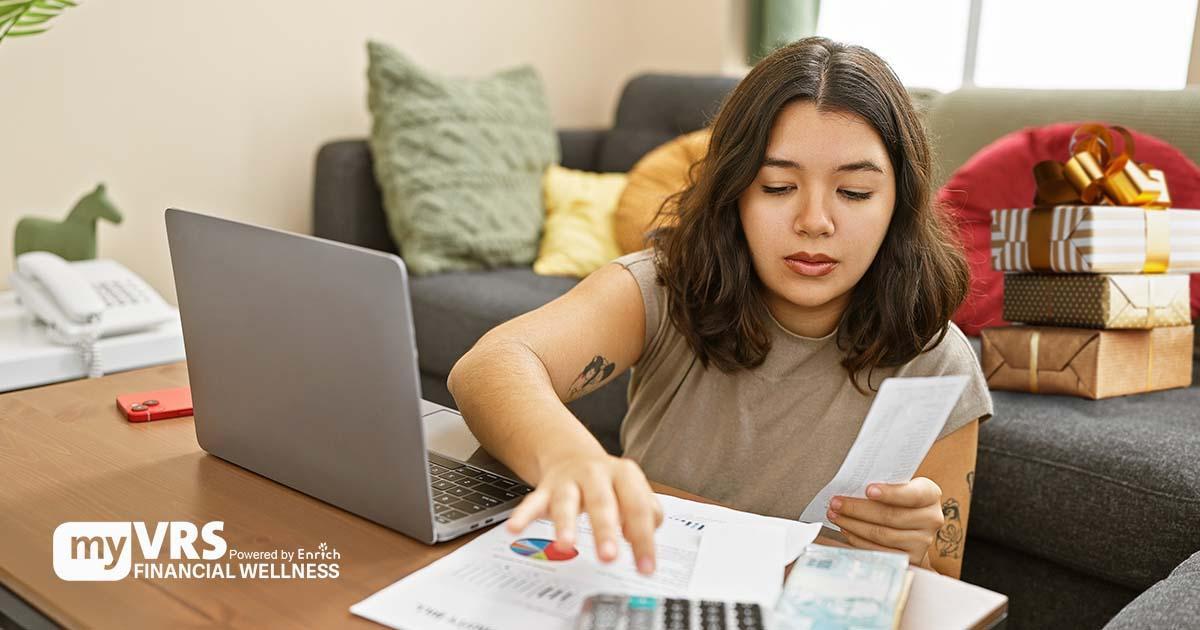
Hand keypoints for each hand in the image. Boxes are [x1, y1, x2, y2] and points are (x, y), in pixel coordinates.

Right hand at [505, 454, 662, 574]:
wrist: (571, 454)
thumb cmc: (608, 483)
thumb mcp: (633, 492)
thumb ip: (646, 515)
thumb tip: (642, 539)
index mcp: (625, 475)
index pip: (638, 509)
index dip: (644, 540)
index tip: (646, 568)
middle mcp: (596, 475)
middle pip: (603, 503)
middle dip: (605, 531)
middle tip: (609, 557)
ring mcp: (569, 481)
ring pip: (566, 502)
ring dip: (565, 523)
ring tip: (565, 544)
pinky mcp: (546, 489)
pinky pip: (533, 502)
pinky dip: (523, 515)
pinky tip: (515, 528)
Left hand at [826, 477, 943, 565]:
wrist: (914, 525)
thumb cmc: (899, 498)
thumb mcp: (899, 485)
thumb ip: (883, 484)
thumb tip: (850, 485)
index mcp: (930, 494)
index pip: (912, 494)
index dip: (890, 493)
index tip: (868, 490)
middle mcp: (932, 518)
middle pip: (891, 516)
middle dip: (858, 509)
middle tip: (836, 503)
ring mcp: (923, 541)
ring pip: (883, 535)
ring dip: (854, 525)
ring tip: (835, 515)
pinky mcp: (912, 558)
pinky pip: (880, 550)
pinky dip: (859, 540)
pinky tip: (846, 529)